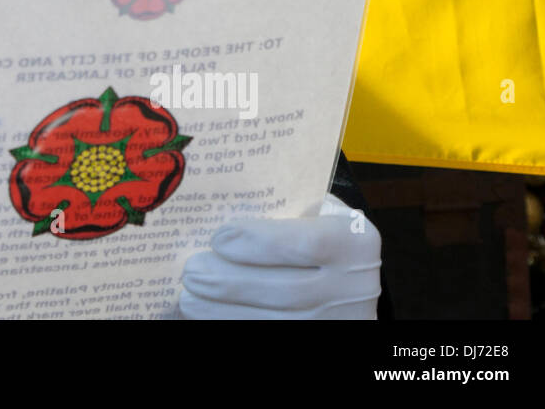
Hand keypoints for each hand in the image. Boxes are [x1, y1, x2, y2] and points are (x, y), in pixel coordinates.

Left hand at [177, 193, 381, 318]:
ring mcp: (340, 320)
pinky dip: (234, 324)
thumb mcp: (320, 213)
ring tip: (190, 296)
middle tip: (191, 271)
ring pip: (278, 322)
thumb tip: (230, 205)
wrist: (354, 280)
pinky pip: (273, 334)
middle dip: (231, 282)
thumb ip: (289, 208)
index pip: (308, 243)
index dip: (260, 242)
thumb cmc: (324, 234)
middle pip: (287, 291)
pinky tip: (207, 315)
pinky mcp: (322, 339)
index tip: (218, 238)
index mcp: (355, 242)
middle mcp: (354, 286)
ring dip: (226, 311)